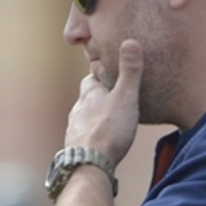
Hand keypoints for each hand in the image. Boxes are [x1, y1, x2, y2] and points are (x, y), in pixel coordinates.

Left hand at [66, 38, 143, 165]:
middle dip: (98, 95)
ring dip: (95, 116)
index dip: (101, 72)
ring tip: (109, 118)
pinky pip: (85, 135)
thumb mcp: (125, 97)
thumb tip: (130, 42)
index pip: (92, 76)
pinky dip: (92, 134)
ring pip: (84, 116)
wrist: (89, 164)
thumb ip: (130, 72)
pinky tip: (100, 139)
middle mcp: (78, 108)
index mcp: (90, 93)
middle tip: (113, 95)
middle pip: (88, 97)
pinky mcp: (75, 145)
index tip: (108, 69)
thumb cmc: (108, 130)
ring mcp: (74, 127)